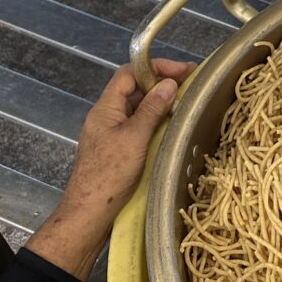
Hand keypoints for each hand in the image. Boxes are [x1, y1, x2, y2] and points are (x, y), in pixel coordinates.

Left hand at [27, 59, 196, 279]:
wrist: (90, 213)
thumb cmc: (109, 174)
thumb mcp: (135, 138)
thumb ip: (151, 109)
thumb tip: (169, 84)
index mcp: (105, 108)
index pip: (129, 73)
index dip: (155, 67)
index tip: (183, 70)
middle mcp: (106, 116)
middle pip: (134, 88)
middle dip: (161, 82)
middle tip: (191, 83)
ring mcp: (111, 133)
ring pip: (137, 107)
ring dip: (160, 102)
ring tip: (186, 102)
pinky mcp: (117, 149)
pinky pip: (138, 125)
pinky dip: (155, 120)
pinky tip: (171, 126)